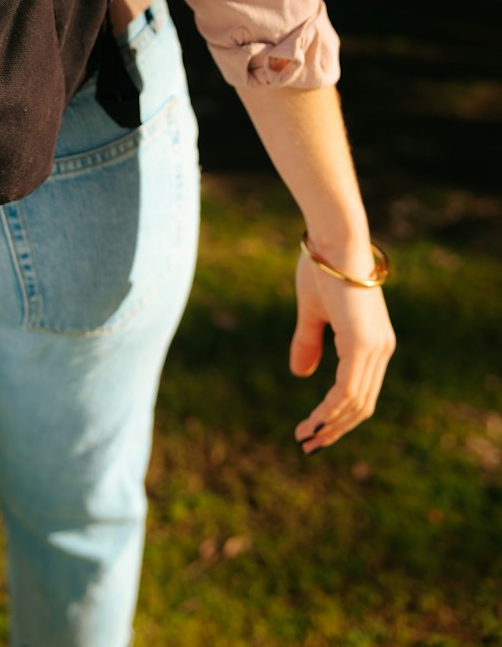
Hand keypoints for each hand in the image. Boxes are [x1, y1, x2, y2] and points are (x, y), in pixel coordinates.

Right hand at [290, 250, 395, 453]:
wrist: (333, 237)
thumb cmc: (322, 265)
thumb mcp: (312, 311)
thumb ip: (309, 342)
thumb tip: (301, 375)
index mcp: (373, 342)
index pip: (361, 392)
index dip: (339, 415)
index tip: (315, 430)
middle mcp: (381, 348)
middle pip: (362, 405)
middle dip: (335, 429)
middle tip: (309, 444)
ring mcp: (375, 346)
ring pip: (356, 402)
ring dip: (330, 425)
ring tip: (306, 438)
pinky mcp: (363, 342)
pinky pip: (348, 388)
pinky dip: (330, 409)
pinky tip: (314, 420)